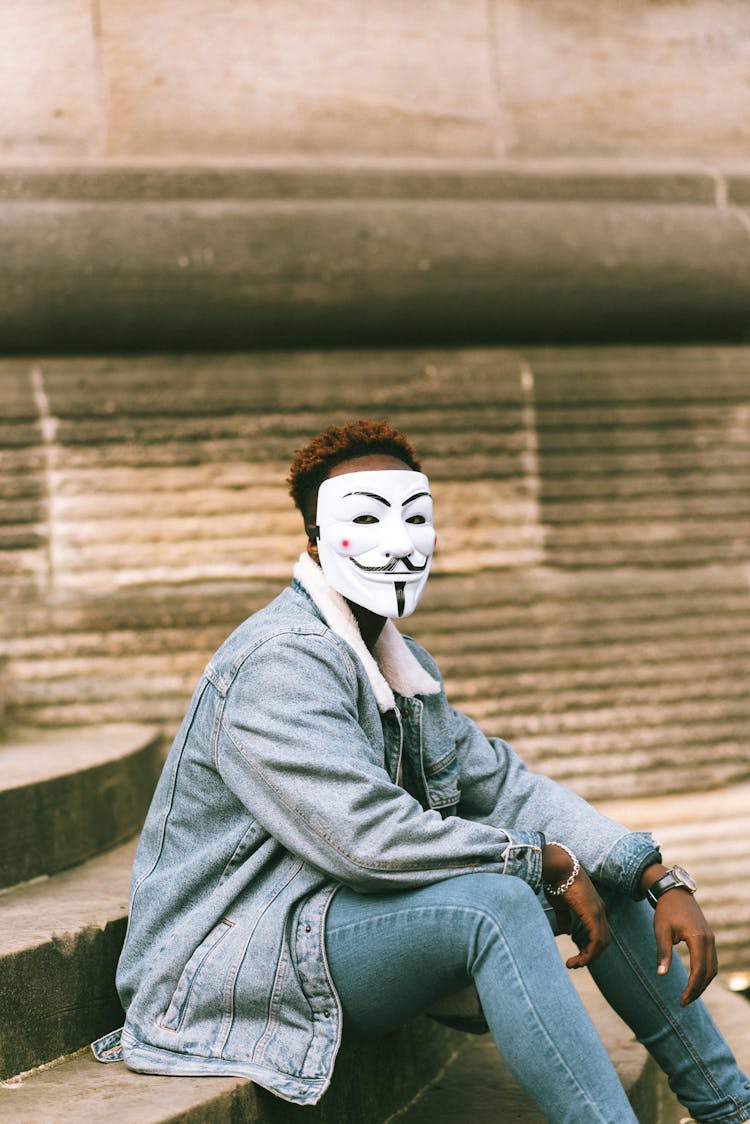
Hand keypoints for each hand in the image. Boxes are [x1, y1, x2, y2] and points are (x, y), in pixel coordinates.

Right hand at [542, 844, 608, 968]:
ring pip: (601, 943)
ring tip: (574, 964)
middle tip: (575, 964)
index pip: (598, 933)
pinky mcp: (593, 914)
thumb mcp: (560, 903)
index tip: (576, 958)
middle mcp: (600, 911)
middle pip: (602, 941)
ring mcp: (598, 912)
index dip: (589, 948)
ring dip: (588, 957)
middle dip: (589, 955)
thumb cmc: (557, 881)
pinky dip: (589, 953)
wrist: (558, 866)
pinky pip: (596, 940)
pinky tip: (578, 959)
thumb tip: (567, 931)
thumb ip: (565, 918)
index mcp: (594, 907)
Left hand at [653, 891, 717, 1005]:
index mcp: (698, 938)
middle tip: (684, 1002)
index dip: (692, 988)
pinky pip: (711, 961)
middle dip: (698, 989)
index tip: (682, 1001)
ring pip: (712, 968)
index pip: (699, 970)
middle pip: (708, 972)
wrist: (674, 892)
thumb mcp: (660, 931)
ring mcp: (711, 938)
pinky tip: (695, 980)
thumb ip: (663, 953)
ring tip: (689, 995)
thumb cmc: (665, 911)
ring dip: (703, 983)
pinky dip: (705, 973)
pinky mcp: (709, 938)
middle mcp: (709, 940)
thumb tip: (661, 975)